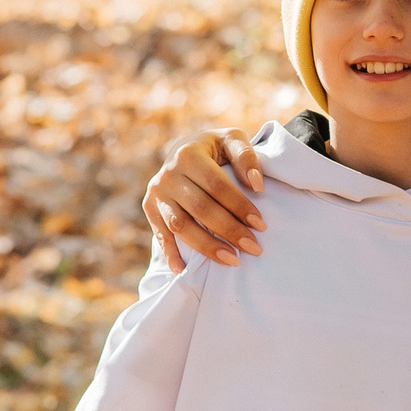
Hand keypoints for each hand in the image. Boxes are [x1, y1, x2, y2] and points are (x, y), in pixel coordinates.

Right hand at [143, 128, 266, 270]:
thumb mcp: (231, 140)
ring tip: (232, 260)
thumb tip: (257, 186)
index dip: (239, 206)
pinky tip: (183, 270)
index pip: (217, 186)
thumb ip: (246, 156)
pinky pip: (160, 235)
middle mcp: (168, 174)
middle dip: (229, 230)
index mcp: (187, 155)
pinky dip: (170, 254)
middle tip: (253, 248)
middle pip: (200, 209)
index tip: (260, 225)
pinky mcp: (149, 208)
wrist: (183, 150)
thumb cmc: (214, 148)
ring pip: (181, 226)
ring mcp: (156, 193)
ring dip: (207, 246)